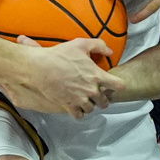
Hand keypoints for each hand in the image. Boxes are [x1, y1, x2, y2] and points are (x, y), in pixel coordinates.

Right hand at [0, 36, 125, 118]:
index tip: (113, 83)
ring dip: (91, 104)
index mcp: (97, 75)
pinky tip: (77, 106)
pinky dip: (80, 112)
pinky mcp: (69, 106)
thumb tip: (110, 52)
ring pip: (92, 108)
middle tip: (98, 93)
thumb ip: (99, 46)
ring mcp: (80, 100)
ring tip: (86, 99)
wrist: (41, 68)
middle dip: (103, 97)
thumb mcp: (81, 44)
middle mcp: (91, 90)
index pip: (118, 85)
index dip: (118, 84)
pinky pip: (79, 116)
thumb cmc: (61, 55)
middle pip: (105, 101)